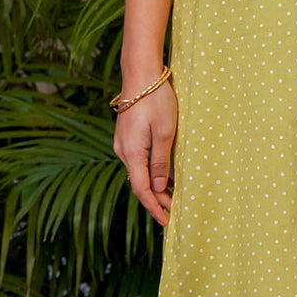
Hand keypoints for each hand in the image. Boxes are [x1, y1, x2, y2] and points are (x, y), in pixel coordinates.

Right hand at [113, 82, 177, 225]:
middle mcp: (122, 151)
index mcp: (132, 153)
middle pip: (139, 184)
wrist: (140, 75)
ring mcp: (122, 143)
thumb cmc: (156, 101)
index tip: (166, 221)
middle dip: (156, 199)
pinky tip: (163, 176)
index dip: (154, 207)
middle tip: (174, 211)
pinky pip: (137, 161)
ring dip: (154, 186)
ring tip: (172, 196)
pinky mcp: (126, 136)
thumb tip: (158, 189)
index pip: (142, 190)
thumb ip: (161, 162)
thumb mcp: (166, 133)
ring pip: (138, 173)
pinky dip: (149, 173)